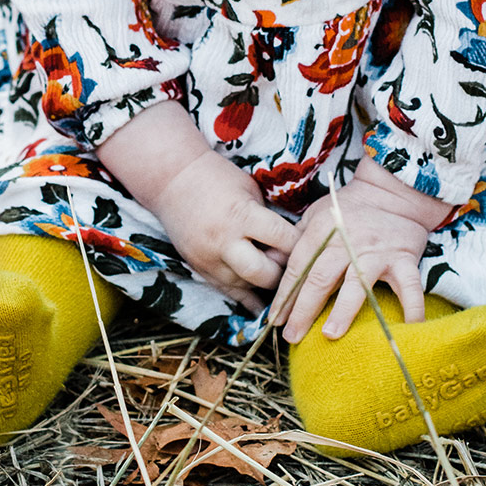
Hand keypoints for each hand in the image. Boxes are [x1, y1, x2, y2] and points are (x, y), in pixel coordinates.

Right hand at [152, 151, 296, 314]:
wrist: (172, 179)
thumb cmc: (218, 178)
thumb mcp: (250, 190)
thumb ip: (268, 218)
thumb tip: (294, 243)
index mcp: (242, 216)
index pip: (282, 240)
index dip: (302, 246)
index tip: (313, 248)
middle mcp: (225, 242)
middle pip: (265, 274)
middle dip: (284, 272)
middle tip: (293, 265)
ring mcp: (210, 260)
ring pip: (247, 289)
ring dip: (267, 286)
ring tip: (282, 280)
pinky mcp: (200, 270)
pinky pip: (229, 294)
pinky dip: (249, 300)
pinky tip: (266, 308)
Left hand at [271, 155, 445, 342]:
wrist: (391, 193)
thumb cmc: (347, 211)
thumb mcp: (314, 217)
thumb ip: (294, 242)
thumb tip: (270, 267)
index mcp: (322, 229)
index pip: (298, 266)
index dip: (285, 294)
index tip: (276, 319)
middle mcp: (348, 241)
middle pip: (321, 278)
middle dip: (304, 309)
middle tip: (292, 336)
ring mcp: (377, 252)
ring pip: (358, 283)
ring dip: (343, 311)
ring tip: (329, 334)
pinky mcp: (404, 259)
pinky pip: (410, 288)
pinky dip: (412, 309)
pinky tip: (408, 330)